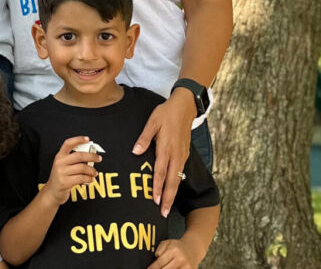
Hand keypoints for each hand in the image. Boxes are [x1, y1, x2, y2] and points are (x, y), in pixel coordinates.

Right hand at [38, 135, 100, 205]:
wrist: (52, 192)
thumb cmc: (61, 177)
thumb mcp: (64, 166)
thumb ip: (74, 160)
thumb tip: (91, 155)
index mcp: (59, 156)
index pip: (68, 144)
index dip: (78, 140)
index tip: (87, 139)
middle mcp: (59, 162)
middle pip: (79, 155)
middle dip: (92, 156)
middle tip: (99, 158)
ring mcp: (61, 172)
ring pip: (82, 167)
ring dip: (92, 170)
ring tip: (95, 173)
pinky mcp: (65, 182)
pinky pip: (81, 178)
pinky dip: (89, 179)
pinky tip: (90, 180)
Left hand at [131, 92, 194, 215]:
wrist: (185, 107)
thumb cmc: (166, 113)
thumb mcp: (152, 122)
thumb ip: (144, 138)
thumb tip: (135, 152)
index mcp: (166, 148)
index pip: (161, 172)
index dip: (157, 187)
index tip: (154, 200)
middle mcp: (176, 155)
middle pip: (172, 181)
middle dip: (167, 198)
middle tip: (163, 213)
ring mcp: (182, 155)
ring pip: (177, 179)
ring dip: (172, 194)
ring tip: (166, 206)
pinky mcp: (184, 154)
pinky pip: (180, 173)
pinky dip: (176, 184)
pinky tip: (172, 190)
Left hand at [148, 238, 202, 268]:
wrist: (192, 249)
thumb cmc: (177, 246)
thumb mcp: (167, 243)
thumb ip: (159, 250)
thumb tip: (155, 259)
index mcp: (174, 251)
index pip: (160, 262)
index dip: (152, 268)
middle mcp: (181, 259)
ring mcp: (187, 267)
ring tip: (162, 268)